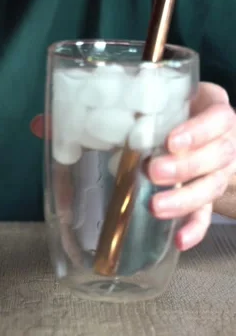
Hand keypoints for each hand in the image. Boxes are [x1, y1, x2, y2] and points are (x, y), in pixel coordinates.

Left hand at [148, 82, 235, 249]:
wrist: (199, 125)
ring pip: (212, 187)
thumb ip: (151, 99)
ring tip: (156, 206)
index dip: (198, 132)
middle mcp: (225, 141)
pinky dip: (195, 228)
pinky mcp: (210, 195)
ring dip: (185, 199)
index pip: (218, 119)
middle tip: (153, 171)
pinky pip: (207, 214)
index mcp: (216, 110)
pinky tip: (180, 240)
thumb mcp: (170, 95)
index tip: (172, 142)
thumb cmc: (178, 106)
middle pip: (217, 156)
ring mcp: (220, 171)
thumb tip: (112, 107)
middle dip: (185, 167)